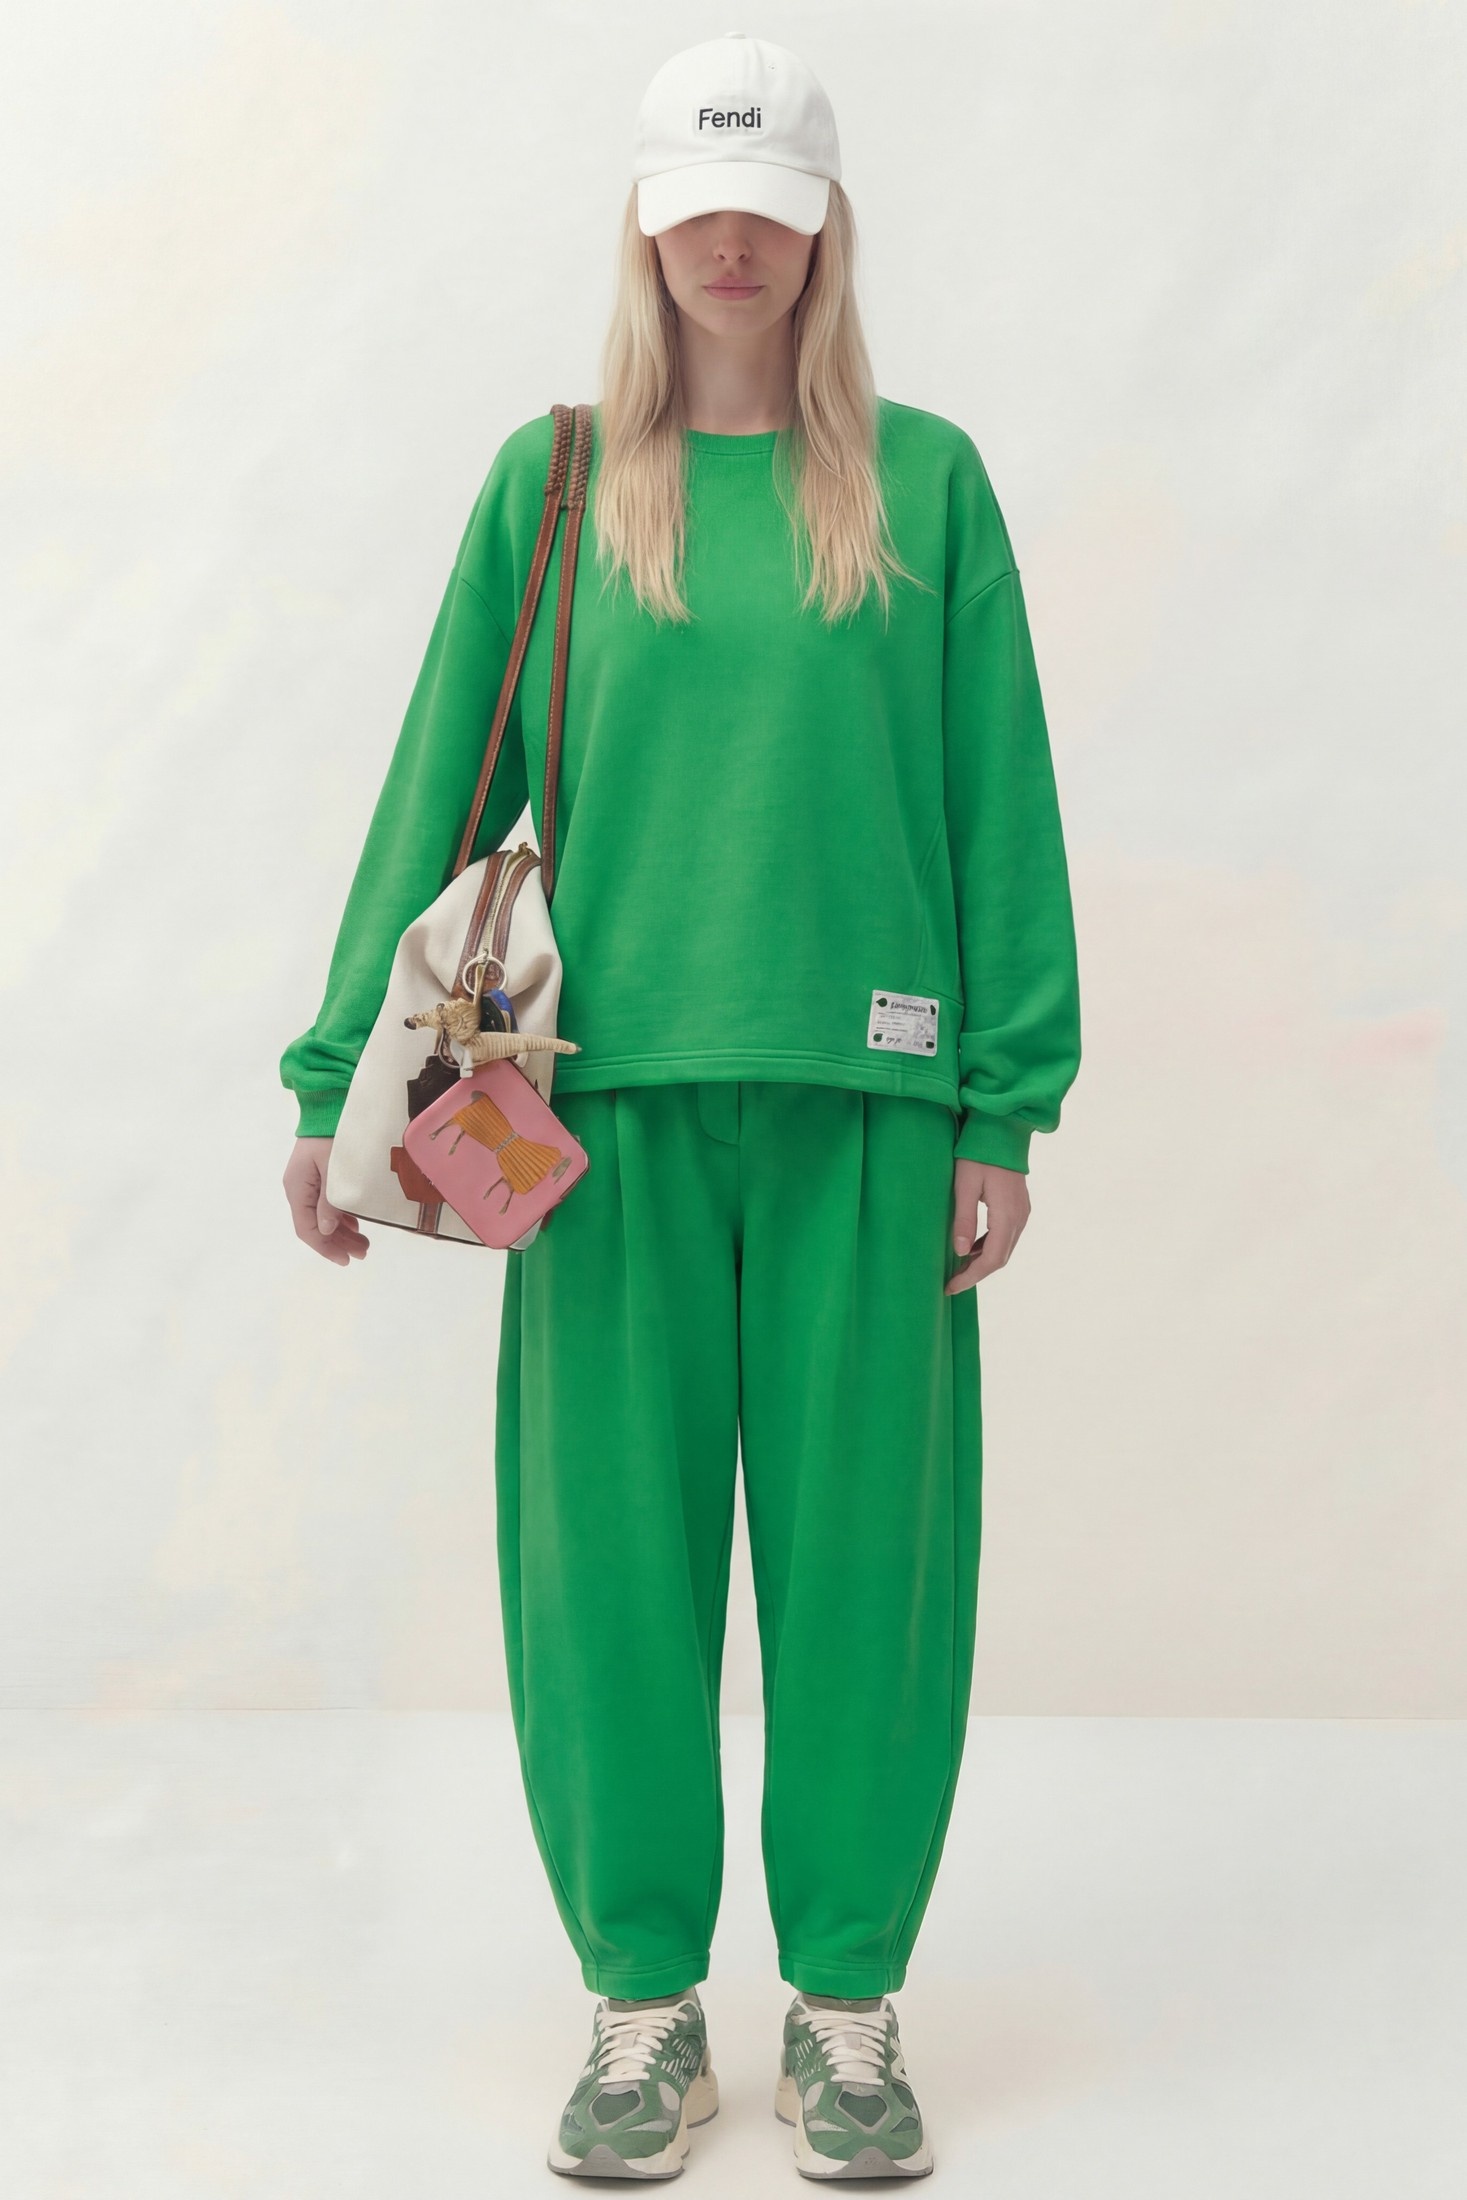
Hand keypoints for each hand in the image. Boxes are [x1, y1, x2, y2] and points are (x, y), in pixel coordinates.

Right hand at [283, 1138, 368, 1265]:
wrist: (331, 1105)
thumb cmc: (333, 1135)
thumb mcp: (334, 1169)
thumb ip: (331, 1200)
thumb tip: (325, 1231)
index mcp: (297, 1188)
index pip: (307, 1229)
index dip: (325, 1247)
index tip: (346, 1260)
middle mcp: (299, 1188)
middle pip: (316, 1226)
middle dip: (338, 1242)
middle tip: (364, 1253)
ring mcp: (309, 1182)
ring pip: (323, 1217)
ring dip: (342, 1232)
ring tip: (364, 1244)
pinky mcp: (320, 1176)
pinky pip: (328, 1204)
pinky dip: (342, 1217)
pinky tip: (356, 1225)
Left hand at [944, 1155, 1029, 1292]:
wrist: (1001, 1130)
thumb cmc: (978, 1155)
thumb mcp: (964, 1186)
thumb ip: (964, 1220)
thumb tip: (961, 1253)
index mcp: (1006, 1216)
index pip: (992, 1260)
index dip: (971, 1277)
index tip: (950, 1286)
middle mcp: (1019, 1218)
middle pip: (1000, 1258)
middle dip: (976, 1273)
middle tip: (951, 1282)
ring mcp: (1022, 1212)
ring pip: (1004, 1248)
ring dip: (983, 1261)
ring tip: (958, 1268)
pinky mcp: (1019, 1206)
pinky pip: (1006, 1236)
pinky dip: (989, 1247)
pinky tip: (971, 1248)